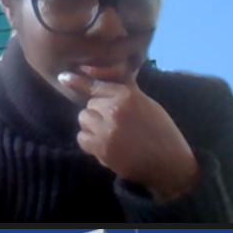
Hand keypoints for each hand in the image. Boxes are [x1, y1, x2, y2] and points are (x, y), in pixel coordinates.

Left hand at [59, 68, 201, 200]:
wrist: (168, 163)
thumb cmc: (162, 131)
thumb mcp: (148, 103)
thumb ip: (128, 89)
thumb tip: (115, 69)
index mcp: (128, 95)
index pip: (96, 85)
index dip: (79, 81)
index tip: (63, 77)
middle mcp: (115, 109)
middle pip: (89, 104)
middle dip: (98, 112)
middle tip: (114, 122)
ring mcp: (107, 130)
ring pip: (83, 119)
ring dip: (92, 125)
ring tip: (108, 133)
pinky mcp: (102, 149)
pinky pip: (82, 138)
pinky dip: (89, 141)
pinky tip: (103, 145)